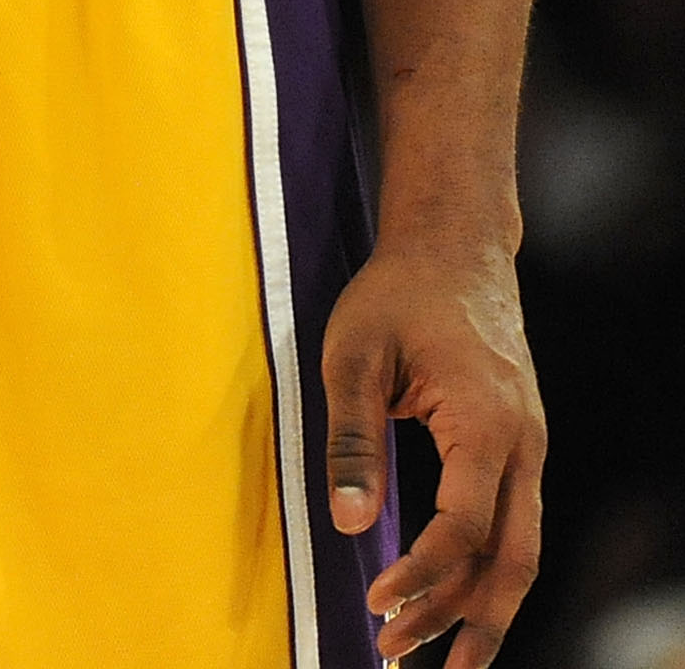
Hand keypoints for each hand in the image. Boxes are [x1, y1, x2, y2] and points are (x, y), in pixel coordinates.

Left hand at [322, 230, 543, 664]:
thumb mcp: (354, 351)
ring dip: (479, 609)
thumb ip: (351, 437)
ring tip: (437, 658)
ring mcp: (529, 449)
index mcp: (487, 425)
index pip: (462, 529)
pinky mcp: (518, 448)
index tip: (374, 601)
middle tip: (402, 657)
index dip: (420, 574)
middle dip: (463, 621)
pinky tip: (454, 598)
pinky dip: (487, 570)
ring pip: (519, 553)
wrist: (456, 248)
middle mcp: (523, 447)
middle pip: (510, 562)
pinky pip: (513, 526)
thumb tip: (346, 523)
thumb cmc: (398, 293)